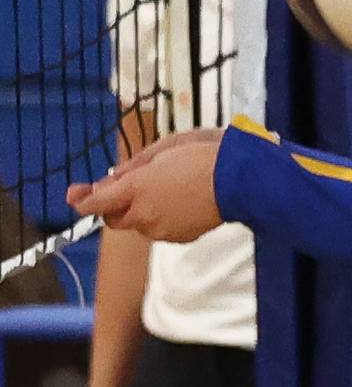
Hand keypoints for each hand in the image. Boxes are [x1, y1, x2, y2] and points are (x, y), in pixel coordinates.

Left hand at [67, 129, 224, 242]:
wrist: (240, 181)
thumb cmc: (202, 156)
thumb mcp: (162, 149)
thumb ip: (130, 168)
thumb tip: (109, 184)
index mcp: (136, 189)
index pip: (95, 203)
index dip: (82, 200)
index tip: (75, 194)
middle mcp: (144, 214)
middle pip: (114, 220)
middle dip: (114, 207)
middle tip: (127, 190)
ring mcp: (163, 229)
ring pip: (139, 224)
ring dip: (142, 212)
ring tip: (166, 192)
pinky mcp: (180, 237)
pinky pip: (161, 229)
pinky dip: (162, 219)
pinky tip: (181, 203)